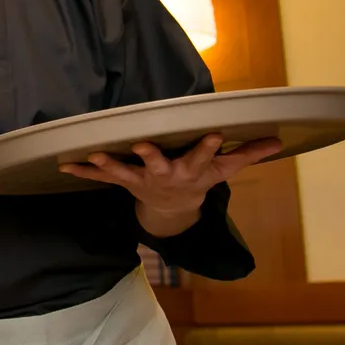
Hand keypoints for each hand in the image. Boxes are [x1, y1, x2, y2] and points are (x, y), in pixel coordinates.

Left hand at [58, 134, 281, 233]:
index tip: (212, 134)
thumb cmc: (199, 179)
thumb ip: (249, 153)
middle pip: (159, 164)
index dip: (206, 147)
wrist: (175, 210)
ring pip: (125, 172)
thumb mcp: (225, 168)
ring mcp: (142, 179)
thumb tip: (279, 141)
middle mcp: (165, 174)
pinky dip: (83, 171)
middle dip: (152, 155)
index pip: (203, 156)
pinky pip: (100, 177)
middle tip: (143, 145)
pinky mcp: (124, 180)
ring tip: (95, 155)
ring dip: (110, 164)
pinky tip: (65, 165)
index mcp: (192, 169)